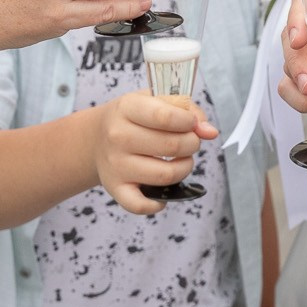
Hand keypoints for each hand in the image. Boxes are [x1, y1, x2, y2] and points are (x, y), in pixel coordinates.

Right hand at [94, 92, 215, 214]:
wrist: (96, 139)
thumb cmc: (134, 118)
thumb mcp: (155, 101)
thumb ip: (187, 110)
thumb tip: (210, 132)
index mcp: (127, 108)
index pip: (165, 116)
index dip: (188, 121)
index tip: (191, 123)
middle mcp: (118, 137)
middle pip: (171, 146)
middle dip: (192, 144)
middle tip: (189, 142)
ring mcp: (116, 165)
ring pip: (166, 175)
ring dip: (184, 168)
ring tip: (181, 160)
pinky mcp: (116, 189)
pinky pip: (141, 205)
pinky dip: (158, 203)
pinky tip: (163, 192)